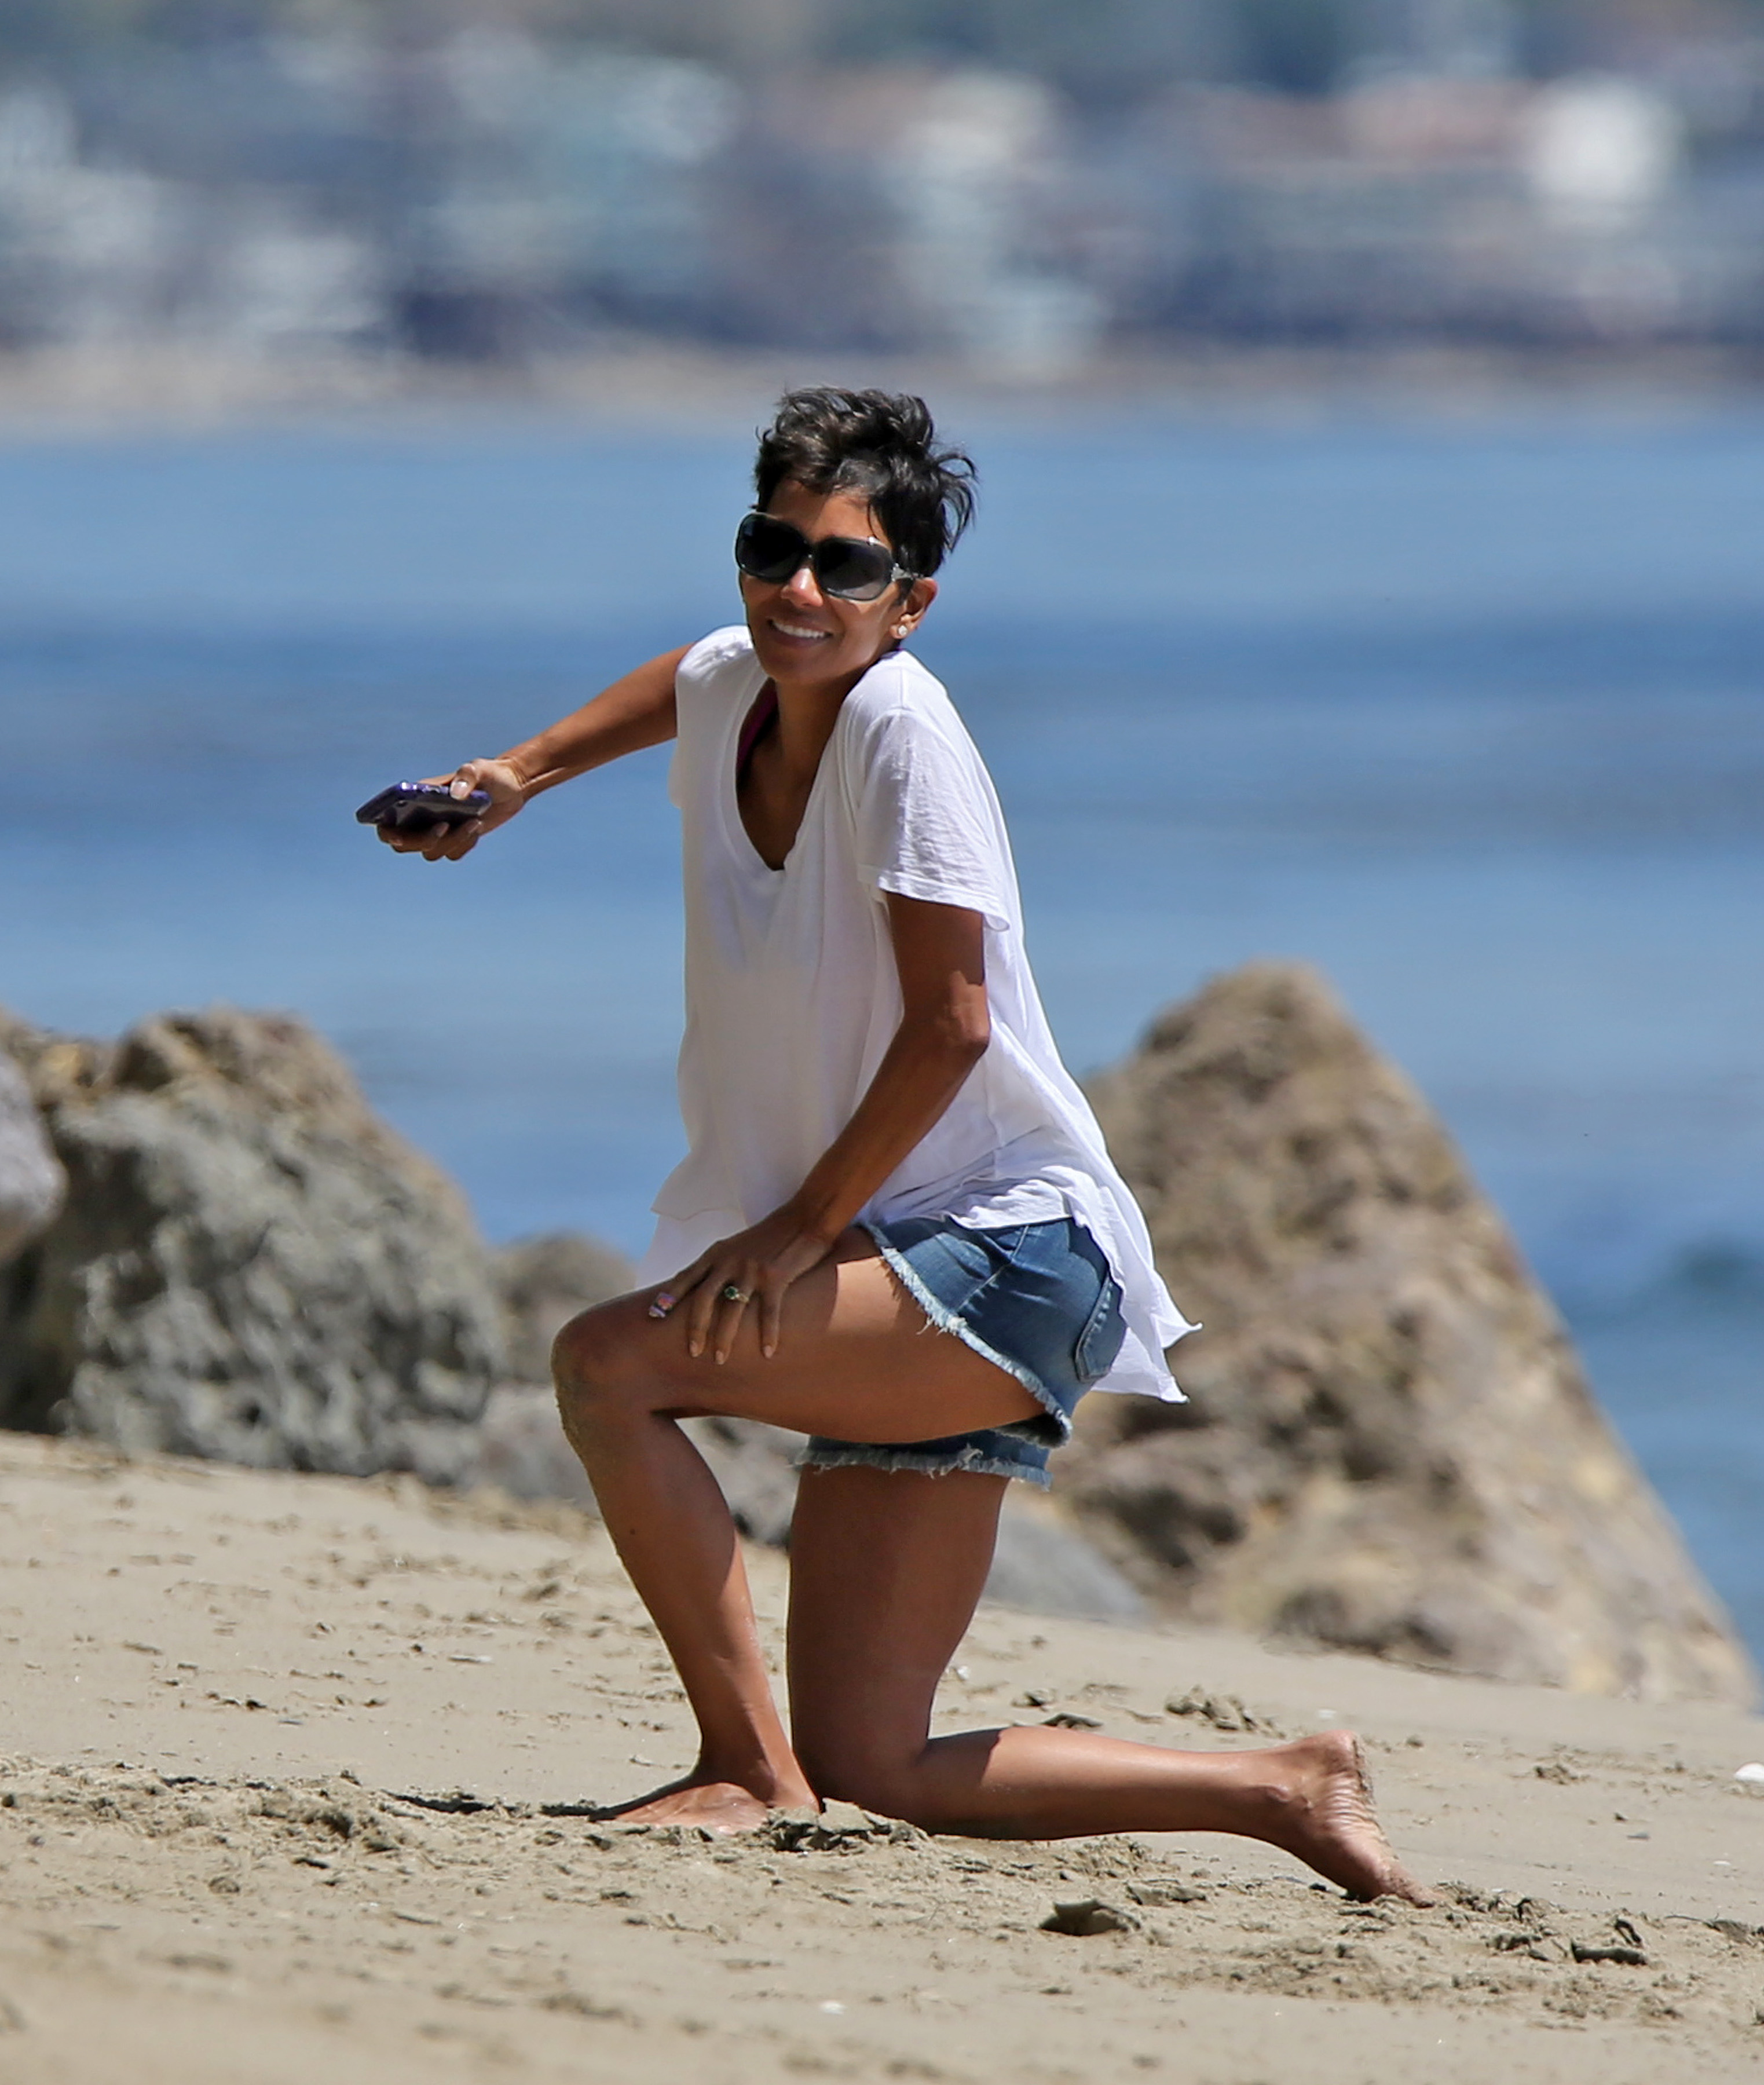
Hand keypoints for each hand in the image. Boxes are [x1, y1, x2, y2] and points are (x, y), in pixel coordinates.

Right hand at [376, 758, 527, 862]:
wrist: (511, 786)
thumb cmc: (490, 773)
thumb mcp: (480, 768)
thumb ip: (467, 776)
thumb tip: (455, 795)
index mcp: (416, 797)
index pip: (388, 818)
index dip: (386, 830)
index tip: (397, 834)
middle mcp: (422, 817)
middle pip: (404, 843)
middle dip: (422, 840)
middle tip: (444, 827)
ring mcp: (438, 830)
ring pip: (431, 852)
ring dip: (451, 842)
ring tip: (473, 822)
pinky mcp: (455, 841)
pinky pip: (452, 854)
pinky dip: (464, 845)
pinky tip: (477, 827)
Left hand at [654, 1205, 836, 1362]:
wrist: (804, 1218)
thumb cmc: (770, 1237)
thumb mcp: (736, 1246)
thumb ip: (719, 1265)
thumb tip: (703, 1289)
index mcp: (717, 1253)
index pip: (686, 1277)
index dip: (669, 1297)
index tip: (654, 1315)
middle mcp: (730, 1261)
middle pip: (704, 1299)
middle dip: (696, 1328)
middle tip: (692, 1352)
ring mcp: (752, 1269)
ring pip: (732, 1309)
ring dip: (724, 1338)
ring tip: (720, 1359)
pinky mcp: (776, 1277)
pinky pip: (769, 1312)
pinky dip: (768, 1334)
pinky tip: (767, 1352)